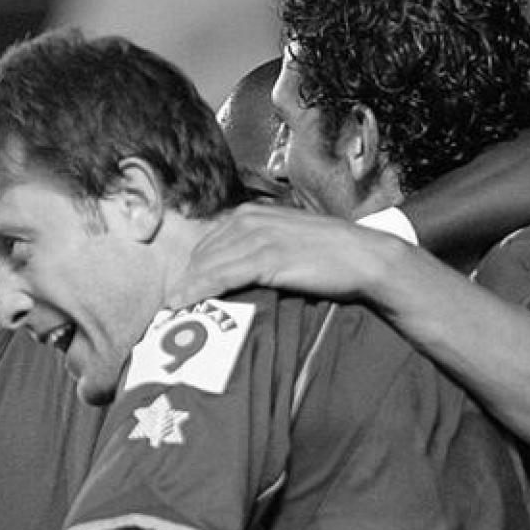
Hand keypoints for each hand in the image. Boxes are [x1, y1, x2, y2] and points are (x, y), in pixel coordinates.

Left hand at [171, 204, 407, 307]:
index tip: (177, 296)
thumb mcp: (285, 242)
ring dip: (185, 291)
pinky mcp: (266, 256)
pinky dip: (199, 290)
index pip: (205, 245)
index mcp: (249, 214)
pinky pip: (221, 275)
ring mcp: (256, 236)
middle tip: (167, 312)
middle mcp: (248, 220)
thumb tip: (233, 276)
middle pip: (200, 255)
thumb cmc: (328, 256)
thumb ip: (257, 250)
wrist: (362, 257)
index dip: (189, 272)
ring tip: (169, 315)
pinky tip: (184, 303)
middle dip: (184, 283)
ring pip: (206, 266)